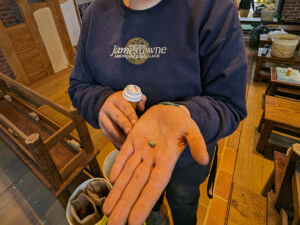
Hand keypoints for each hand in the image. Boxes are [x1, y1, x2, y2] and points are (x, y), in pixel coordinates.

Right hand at [99, 91, 146, 147]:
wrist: (106, 103)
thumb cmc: (123, 101)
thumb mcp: (130, 96)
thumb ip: (139, 99)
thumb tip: (142, 108)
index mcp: (116, 99)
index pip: (124, 107)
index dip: (131, 115)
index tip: (136, 123)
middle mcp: (108, 107)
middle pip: (117, 118)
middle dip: (126, 126)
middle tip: (133, 133)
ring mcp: (103, 117)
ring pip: (111, 128)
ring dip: (121, 136)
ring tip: (130, 142)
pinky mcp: (102, 127)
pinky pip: (108, 135)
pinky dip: (116, 141)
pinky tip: (124, 145)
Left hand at [103, 104, 208, 224]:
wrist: (170, 108)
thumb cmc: (181, 120)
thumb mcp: (191, 129)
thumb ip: (196, 143)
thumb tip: (203, 160)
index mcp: (166, 160)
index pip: (154, 186)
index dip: (144, 203)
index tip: (134, 222)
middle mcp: (152, 160)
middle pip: (136, 185)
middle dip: (125, 204)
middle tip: (112, 224)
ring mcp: (141, 150)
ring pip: (127, 174)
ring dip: (117, 191)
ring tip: (107, 210)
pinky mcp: (133, 138)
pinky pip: (124, 154)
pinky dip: (117, 166)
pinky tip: (110, 179)